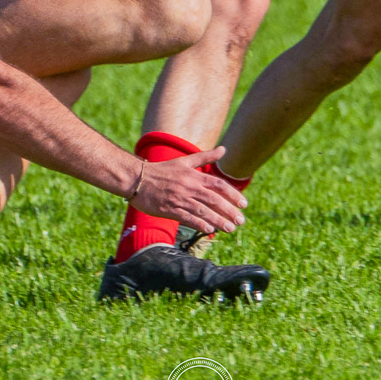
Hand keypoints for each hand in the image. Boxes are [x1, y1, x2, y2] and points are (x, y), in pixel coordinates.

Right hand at [129, 146, 247, 234]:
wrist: (137, 179)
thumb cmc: (161, 170)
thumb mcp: (184, 161)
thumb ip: (205, 156)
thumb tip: (224, 149)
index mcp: (194, 176)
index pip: (218, 185)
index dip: (232, 195)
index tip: (243, 204)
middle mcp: (189, 187)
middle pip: (214, 200)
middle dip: (229, 211)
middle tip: (241, 220)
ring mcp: (179, 199)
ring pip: (203, 211)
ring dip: (218, 220)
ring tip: (230, 228)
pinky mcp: (169, 210)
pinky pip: (187, 218)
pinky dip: (199, 224)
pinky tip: (209, 230)